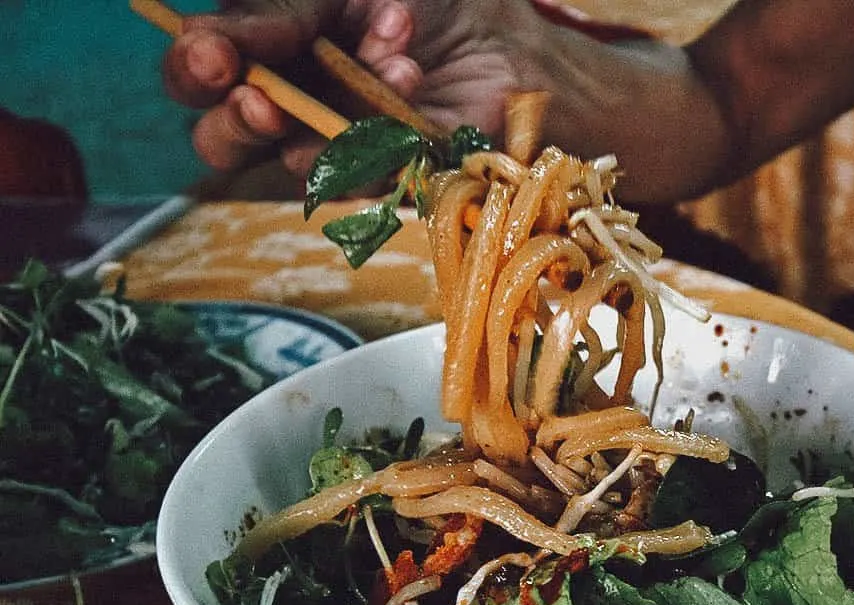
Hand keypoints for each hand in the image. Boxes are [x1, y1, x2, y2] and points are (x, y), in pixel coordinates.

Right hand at [162, 0, 533, 181]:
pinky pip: (368, 177)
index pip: (198, 76)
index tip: (215, 58)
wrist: (498, 33)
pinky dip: (388, 127)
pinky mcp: (388, 179)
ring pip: (301, 162)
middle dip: (241, 121)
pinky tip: (408, 76)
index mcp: (262, 52)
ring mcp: (336, 150)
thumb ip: (277, 14)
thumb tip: (207, 40)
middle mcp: (288, 107)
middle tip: (265, 100)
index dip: (195, 71)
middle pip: (224, 142)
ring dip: (341, 108)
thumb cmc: (420, 3)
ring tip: (394, 58)